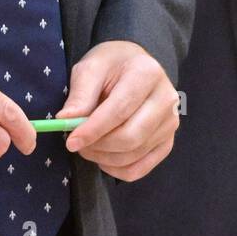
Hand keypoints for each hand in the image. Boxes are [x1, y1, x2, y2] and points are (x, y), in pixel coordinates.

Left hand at [58, 40, 179, 180]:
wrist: (135, 65)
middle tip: (77, 143)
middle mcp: (166, 99)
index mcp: (147, 73)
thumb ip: (80, 95)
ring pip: (134, 154)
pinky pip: (142, 168)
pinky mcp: (168, 141)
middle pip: (130, 137)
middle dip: (98, 146)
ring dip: (104, 158)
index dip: (93, 130)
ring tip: (88, 146)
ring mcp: (171, 123)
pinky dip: (117, 170)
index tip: (71, 141)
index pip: (119, 111)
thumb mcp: (91, 68)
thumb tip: (65, 121)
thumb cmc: (112, 65)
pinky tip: (104, 157)